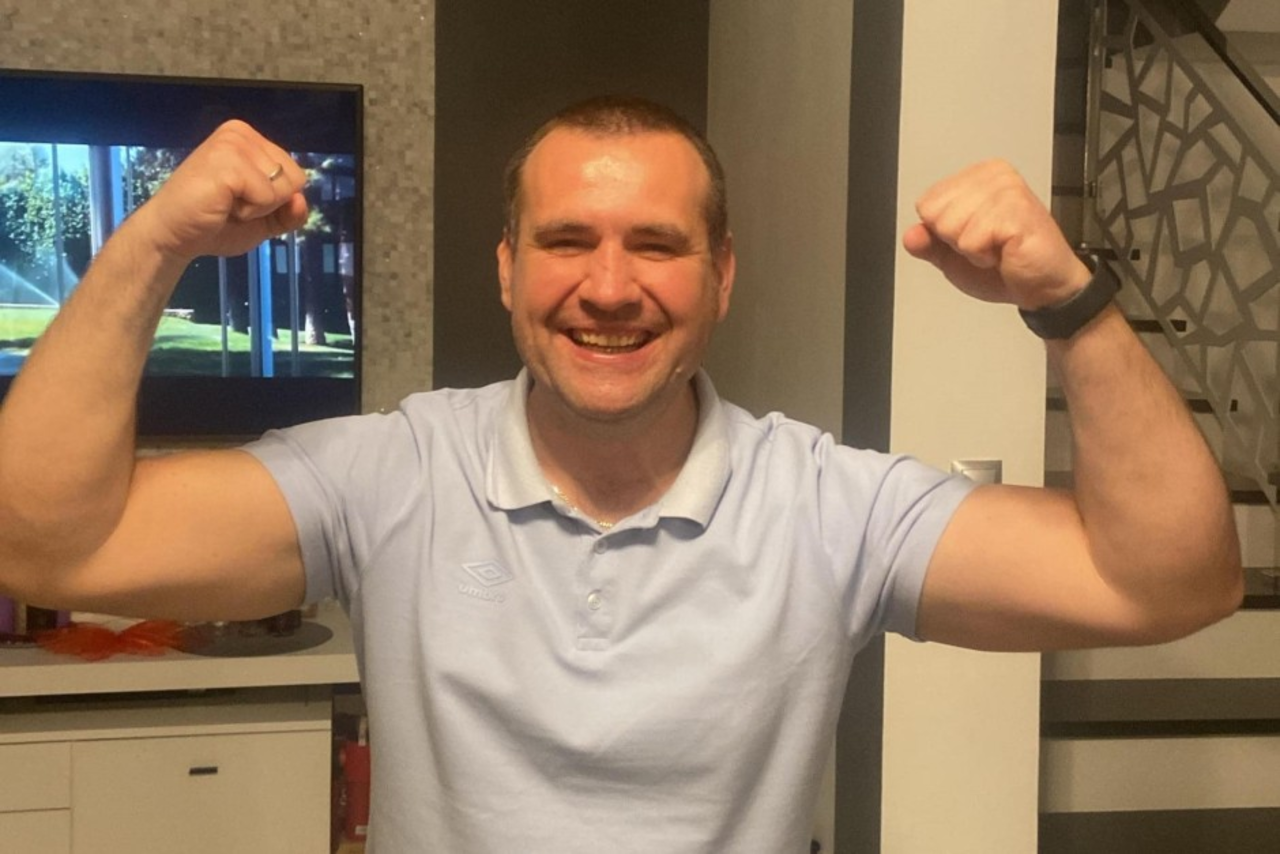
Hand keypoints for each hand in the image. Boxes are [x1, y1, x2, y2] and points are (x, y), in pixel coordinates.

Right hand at [128, 120, 308, 262]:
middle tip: (230, 203)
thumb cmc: (213, 225)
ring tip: (224, 202)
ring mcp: (233, 143)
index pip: (295, 174)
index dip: (275, 201)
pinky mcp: (227, 160)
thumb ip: (289, 213)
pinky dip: (248, 211)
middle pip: (294, 178)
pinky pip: (267, 196)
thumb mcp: (263, 221)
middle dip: (268, 203)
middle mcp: (241, 133)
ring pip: (283, 187)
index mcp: (250, 140)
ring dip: (257, 207)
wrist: (173, 235)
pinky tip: (221, 204)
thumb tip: (301, 200)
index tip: (240, 200)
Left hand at [902, 160, 1089, 309]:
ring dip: (972, 250)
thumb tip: (911, 235)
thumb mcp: (954, 258)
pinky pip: (971, 239)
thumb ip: (930, 244)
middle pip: (935, 214)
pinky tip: (1006, 251)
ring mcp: (1006, 189)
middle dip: (957, 241)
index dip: (944, 233)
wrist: (1043, 286)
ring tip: (998, 248)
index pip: (927, 204)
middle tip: (989, 245)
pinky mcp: (1015, 210)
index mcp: (977, 178)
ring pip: (951, 226)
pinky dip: (983, 256)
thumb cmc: (1007, 266)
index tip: (975, 238)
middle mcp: (993, 176)